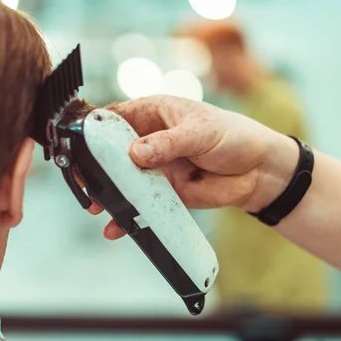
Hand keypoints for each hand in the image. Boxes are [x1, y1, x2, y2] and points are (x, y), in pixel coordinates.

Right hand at [99, 95, 297, 238]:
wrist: (259, 172)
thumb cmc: (233, 137)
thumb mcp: (201, 132)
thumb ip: (169, 142)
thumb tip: (136, 153)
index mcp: (152, 113)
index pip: (114, 118)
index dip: (95, 130)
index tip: (81, 146)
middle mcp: (147, 140)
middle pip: (109, 152)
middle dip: (94, 167)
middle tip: (84, 182)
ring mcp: (152, 168)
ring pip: (120, 180)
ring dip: (106, 193)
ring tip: (95, 206)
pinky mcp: (161, 193)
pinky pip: (137, 204)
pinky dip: (126, 215)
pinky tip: (116, 226)